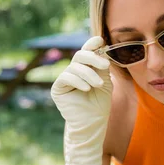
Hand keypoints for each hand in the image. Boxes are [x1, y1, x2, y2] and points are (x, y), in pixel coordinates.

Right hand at [51, 36, 112, 164]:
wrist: (93, 123)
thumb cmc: (100, 104)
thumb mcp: (106, 82)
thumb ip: (102, 67)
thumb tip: (101, 48)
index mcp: (86, 68)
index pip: (87, 51)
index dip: (92, 43)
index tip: (100, 40)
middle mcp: (74, 71)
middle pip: (80, 56)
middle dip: (93, 58)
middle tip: (105, 66)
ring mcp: (65, 79)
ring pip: (74, 67)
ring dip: (89, 74)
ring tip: (98, 85)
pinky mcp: (58, 89)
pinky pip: (66, 77)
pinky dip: (78, 81)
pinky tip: (87, 89)